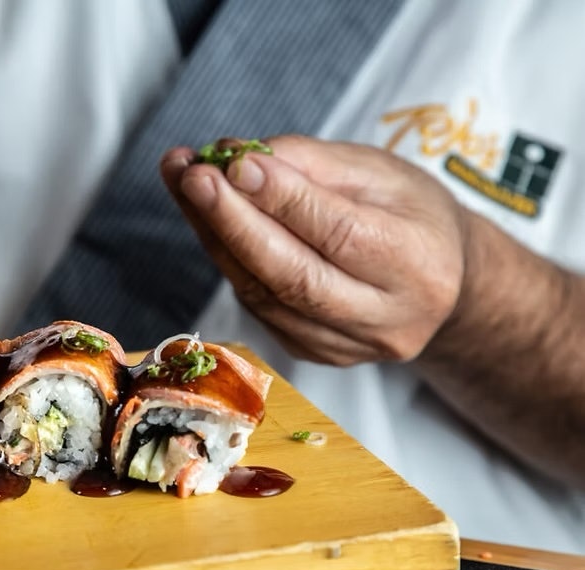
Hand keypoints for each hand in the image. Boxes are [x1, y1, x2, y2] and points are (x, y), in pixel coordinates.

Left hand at [160, 135, 467, 365]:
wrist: (440, 282)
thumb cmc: (411, 215)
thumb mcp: (380, 172)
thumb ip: (311, 164)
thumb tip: (236, 160)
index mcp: (417, 265)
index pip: (338, 233)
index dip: (280, 198)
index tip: (232, 161)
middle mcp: (386, 319)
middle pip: (292, 276)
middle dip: (232, 222)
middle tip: (191, 175)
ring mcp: (348, 347)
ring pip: (264, 295)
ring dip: (215, 236)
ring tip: (184, 183)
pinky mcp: (314, 353)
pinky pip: (258, 307)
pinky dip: (228, 261)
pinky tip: (209, 220)